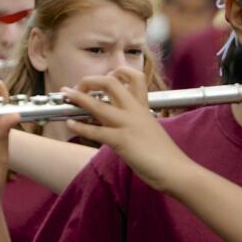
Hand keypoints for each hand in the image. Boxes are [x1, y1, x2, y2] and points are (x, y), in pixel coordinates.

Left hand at [62, 65, 193, 192]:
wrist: (176, 170)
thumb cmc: (164, 155)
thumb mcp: (151, 130)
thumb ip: (137, 123)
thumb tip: (122, 124)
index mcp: (144, 107)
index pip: (134, 77)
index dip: (117, 72)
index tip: (105, 77)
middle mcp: (135, 111)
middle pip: (112, 83)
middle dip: (91, 81)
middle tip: (79, 87)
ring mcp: (128, 125)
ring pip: (99, 104)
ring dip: (79, 98)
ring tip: (66, 94)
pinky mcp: (122, 141)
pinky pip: (97, 131)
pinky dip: (81, 127)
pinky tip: (70, 125)